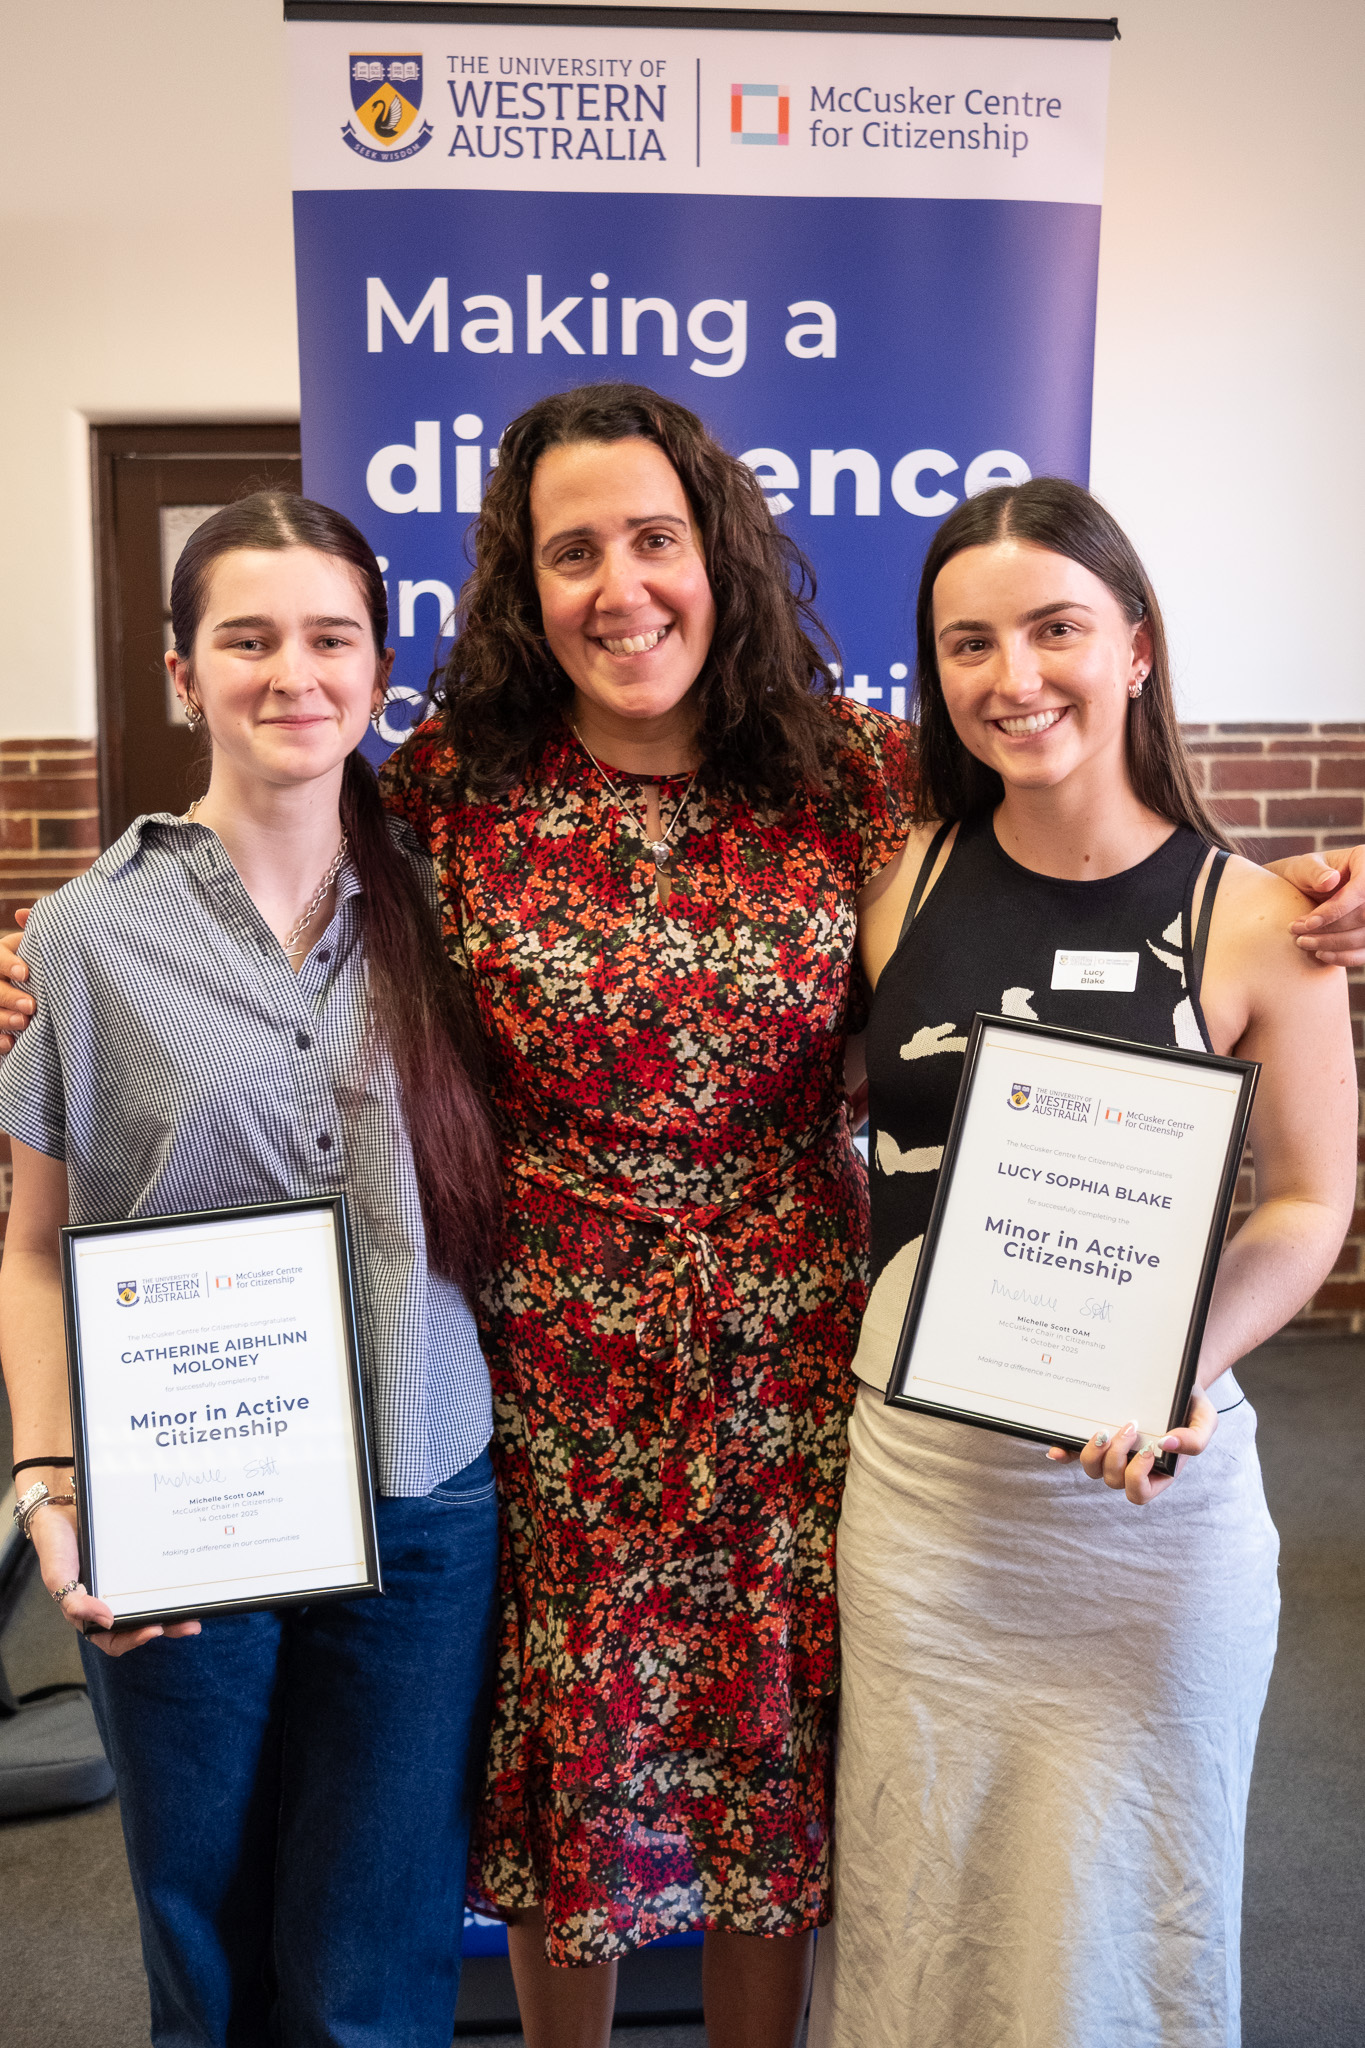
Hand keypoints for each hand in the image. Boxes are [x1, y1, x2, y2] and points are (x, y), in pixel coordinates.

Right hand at [0, 906, 33, 1052]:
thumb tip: (23, 912)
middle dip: (10, 997)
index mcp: (0, 955)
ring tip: (23, 1024)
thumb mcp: (34, 945)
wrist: (31, 984)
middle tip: (31, 1006)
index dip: (9, 964)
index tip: (26, 973)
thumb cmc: (37, 961)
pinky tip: (11, 1043)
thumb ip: (33, 929)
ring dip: (2, 1019)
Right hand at [31, 1502, 200, 1655]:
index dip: (134, 1639)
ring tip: (196, 1609)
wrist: (62, 1506)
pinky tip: (187, 1575)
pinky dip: (173, 1579)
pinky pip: (158, 1572)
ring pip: (155, 1600)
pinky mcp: (140, 1559)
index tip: (154, 1629)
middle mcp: (112, 1598)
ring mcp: (128, 1579)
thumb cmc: (56, 1545)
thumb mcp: (58, 1576)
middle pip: (142, 1621)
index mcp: (92, 1610)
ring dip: (176, 1607)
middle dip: (168, 1626)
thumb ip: (75, 1603)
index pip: (114, 1637)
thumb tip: (107, 1621)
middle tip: (190, 1625)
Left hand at [1045, 1389, 1219, 1503]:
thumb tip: (1169, 1445)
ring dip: (1094, 1453)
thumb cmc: (1189, 1405)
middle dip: (1117, 1456)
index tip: (1148, 1448)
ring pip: (1091, 1469)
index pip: (1139, 1493)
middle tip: (1130, 1426)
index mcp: (1157, 1472)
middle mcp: (1131, 1467)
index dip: (1137, 1476)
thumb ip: (1196, 1438)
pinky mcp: (1094, 1438)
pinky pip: (1072, 1453)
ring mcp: (1110, 1453)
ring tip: (1104, 1429)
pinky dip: (1063, 1453)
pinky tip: (1055, 1448)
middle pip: (1112, 1480)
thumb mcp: (1205, 1420)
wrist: (1171, 1380)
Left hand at [1278, 846, 1364, 965]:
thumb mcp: (1305, 867)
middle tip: (1299, 936)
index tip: (1307, 923)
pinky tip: (1320, 955)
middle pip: (1364, 916)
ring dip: (1334, 945)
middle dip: (1330, 930)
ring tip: (1303, 943)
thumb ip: (1315, 872)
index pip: (1361, 890)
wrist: (1307, 888)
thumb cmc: (1306, 873)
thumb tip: (1330, 881)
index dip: (1336, 910)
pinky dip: (1345, 956)